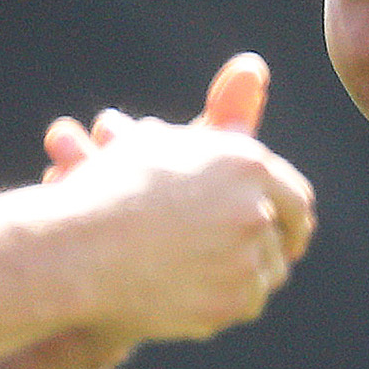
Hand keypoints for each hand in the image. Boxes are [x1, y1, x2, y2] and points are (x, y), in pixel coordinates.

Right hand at [42, 53, 315, 342]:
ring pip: (269, 273)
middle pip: (285, 237)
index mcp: (246, 164)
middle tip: (259, 257)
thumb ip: (219, 112)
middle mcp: (254, 208)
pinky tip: (207, 295)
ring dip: (253, 273)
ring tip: (223, 273)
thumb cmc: (111, 189)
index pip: (293, 196)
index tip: (284, 229)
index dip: (289, 216)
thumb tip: (255, 66)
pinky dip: (231, 299)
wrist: (74, 249)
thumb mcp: (164, 140)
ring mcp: (245, 258)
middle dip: (273, 246)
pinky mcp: (231, 301)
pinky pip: (247, 302)